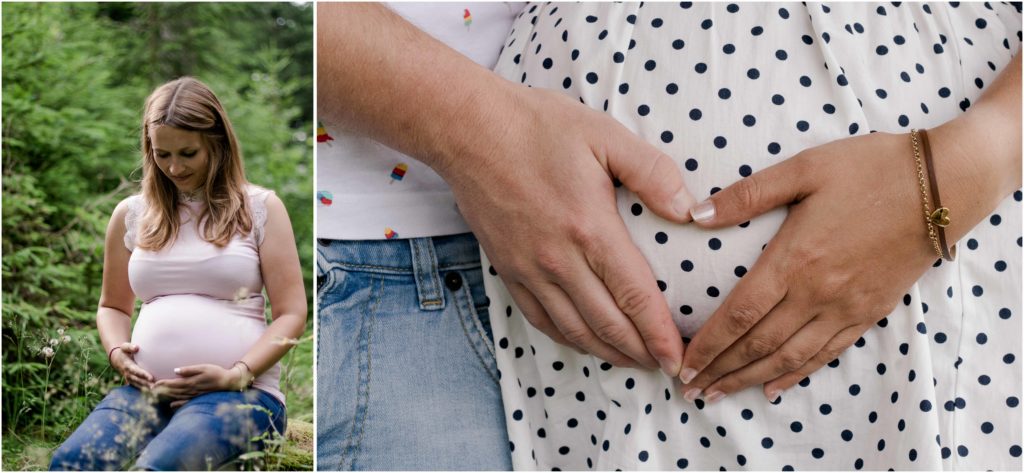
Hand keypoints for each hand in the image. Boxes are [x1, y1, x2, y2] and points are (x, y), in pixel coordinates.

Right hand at [110, 342, 154, 389]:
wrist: (117, 360)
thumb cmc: (124, 351)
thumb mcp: (124, 347)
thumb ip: (130, 347)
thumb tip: (136, 347)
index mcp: (127, 366)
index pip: (136, 371)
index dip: (143, 374)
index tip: (151, 378)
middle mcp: (128, 374)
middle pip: (139, 380)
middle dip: (147, 384)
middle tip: (156, 387)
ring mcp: (130, 379)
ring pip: (139, 385)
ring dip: (147, 388)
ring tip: (157, 391)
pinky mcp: (132, 382)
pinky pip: (139, 386)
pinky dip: (146, 389)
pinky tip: (154, 391)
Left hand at [151, 363, 242, 404]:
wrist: (228, 382)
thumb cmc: (216, 372)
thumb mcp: (203, 367)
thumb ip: (189, 370)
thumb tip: (175, 371)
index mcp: (191, 382)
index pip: (173, 384)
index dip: (163, 384)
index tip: (153, 384)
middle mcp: (191, 390)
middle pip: (173, 391)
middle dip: (162, 391)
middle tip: (150, 391)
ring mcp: (194, 396)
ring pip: (177, 397)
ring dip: (167, 397)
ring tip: (157, 396)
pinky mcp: (198, 398)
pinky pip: (186, 402)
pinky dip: (178, 404)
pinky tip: (172, 405)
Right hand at [443, 86, 694, 374]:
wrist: (467, 129)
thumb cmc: (536, 127)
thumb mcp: (605, 135)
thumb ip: (652, 171)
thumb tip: (688, 208)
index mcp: (589, 229)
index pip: (634, 297)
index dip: (660, 334)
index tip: (678, 357)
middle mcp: (558, 260)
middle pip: (608, 324)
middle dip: (641, 352)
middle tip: (666, 366)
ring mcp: (528, 269)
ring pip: (574, 330)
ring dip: (607, 352)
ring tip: (633, 361)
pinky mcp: (507, 268)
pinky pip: (539, 318)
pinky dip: (567, 338)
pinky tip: (584, 341)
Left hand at [677, 121, 1016, 401]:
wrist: (944, 186)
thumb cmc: (870, 169)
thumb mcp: (804, 168)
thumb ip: (748, 194)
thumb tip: (696, 214)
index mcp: (795, 258)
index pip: (740, 313)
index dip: (710, 343)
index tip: (684, 362)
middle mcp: (817, 292)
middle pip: (759, 343)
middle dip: (721, 368)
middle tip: (691, 387)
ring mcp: (845, 306)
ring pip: (790, 355)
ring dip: (750, 377)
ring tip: (721, 393)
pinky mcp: (869, 311)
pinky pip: (827, 352)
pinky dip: (797, 373)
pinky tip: (775, 385)